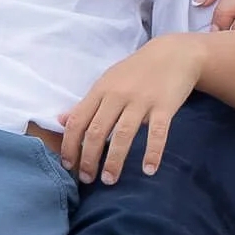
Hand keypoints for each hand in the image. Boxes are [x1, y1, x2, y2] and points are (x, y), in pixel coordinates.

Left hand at [60, 34, 204, 183]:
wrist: (173, 53)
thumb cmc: (136, 71)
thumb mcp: (107, 81)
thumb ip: (87, 103)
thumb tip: (61, 121)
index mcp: (102, 90)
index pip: (78, 121)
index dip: (70, 146)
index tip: (68, 166)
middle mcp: (118, 95)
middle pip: (97, 131)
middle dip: (89, 159)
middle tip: (87, 179)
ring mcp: (142, 100)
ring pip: (123, 134)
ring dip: (114, 161)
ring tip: (109, 180)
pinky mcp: (164, 105)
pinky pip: (157, 133)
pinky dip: (152, 152)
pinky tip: (149, 170)